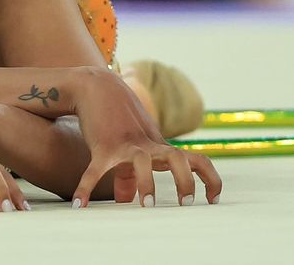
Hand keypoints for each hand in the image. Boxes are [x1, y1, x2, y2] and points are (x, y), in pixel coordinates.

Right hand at [69, 68, 221, 207]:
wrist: (96, 87)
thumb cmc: (117, 120)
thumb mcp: (130, 146)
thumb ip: (130, 175)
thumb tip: (126, 200)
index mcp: (160, 147)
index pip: (197, 160)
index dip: (210, 179)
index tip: (213, 200)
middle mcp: (148, 145)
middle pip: (177, 158)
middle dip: (186, 181)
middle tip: (186, 203)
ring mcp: (126, 145)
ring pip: (143, 161)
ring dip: (147, 183)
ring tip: (147, 206)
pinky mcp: (103, 146)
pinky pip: (95, 170)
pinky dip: (86, 188)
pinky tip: (79, 206)